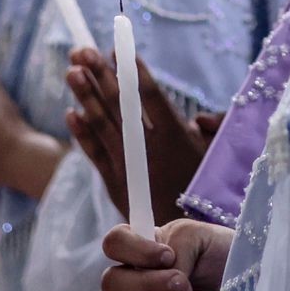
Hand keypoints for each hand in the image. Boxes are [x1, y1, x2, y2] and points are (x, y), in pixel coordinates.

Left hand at [66, 48, 220, 223]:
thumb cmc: (208, 191)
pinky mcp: (116, 185)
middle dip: (101, 75)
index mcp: (176, 137)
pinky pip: (95, 155)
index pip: (150, 96)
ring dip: (86, 96)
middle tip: (82, 49)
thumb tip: (198, 117)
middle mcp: (150, 150)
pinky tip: (70, 113)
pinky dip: (82, 134)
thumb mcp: (220, 158)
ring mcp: (130, 167)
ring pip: (103, 126)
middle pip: (121, 105)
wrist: (186, 241)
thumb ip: (213, 130)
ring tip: (71, 70)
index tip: (118, 49)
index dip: (133, 71)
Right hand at [100, 220, 232, 290]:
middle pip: (110, 282)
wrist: (245, 289)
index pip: (114, 242)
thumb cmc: (222, 256)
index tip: (167, 256)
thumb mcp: (201, 237)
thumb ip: (176, 244)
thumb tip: (165, 272)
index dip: (133, 249)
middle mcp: (135, 279)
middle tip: (181, 283)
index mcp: (144, 248)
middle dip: (147, 284)